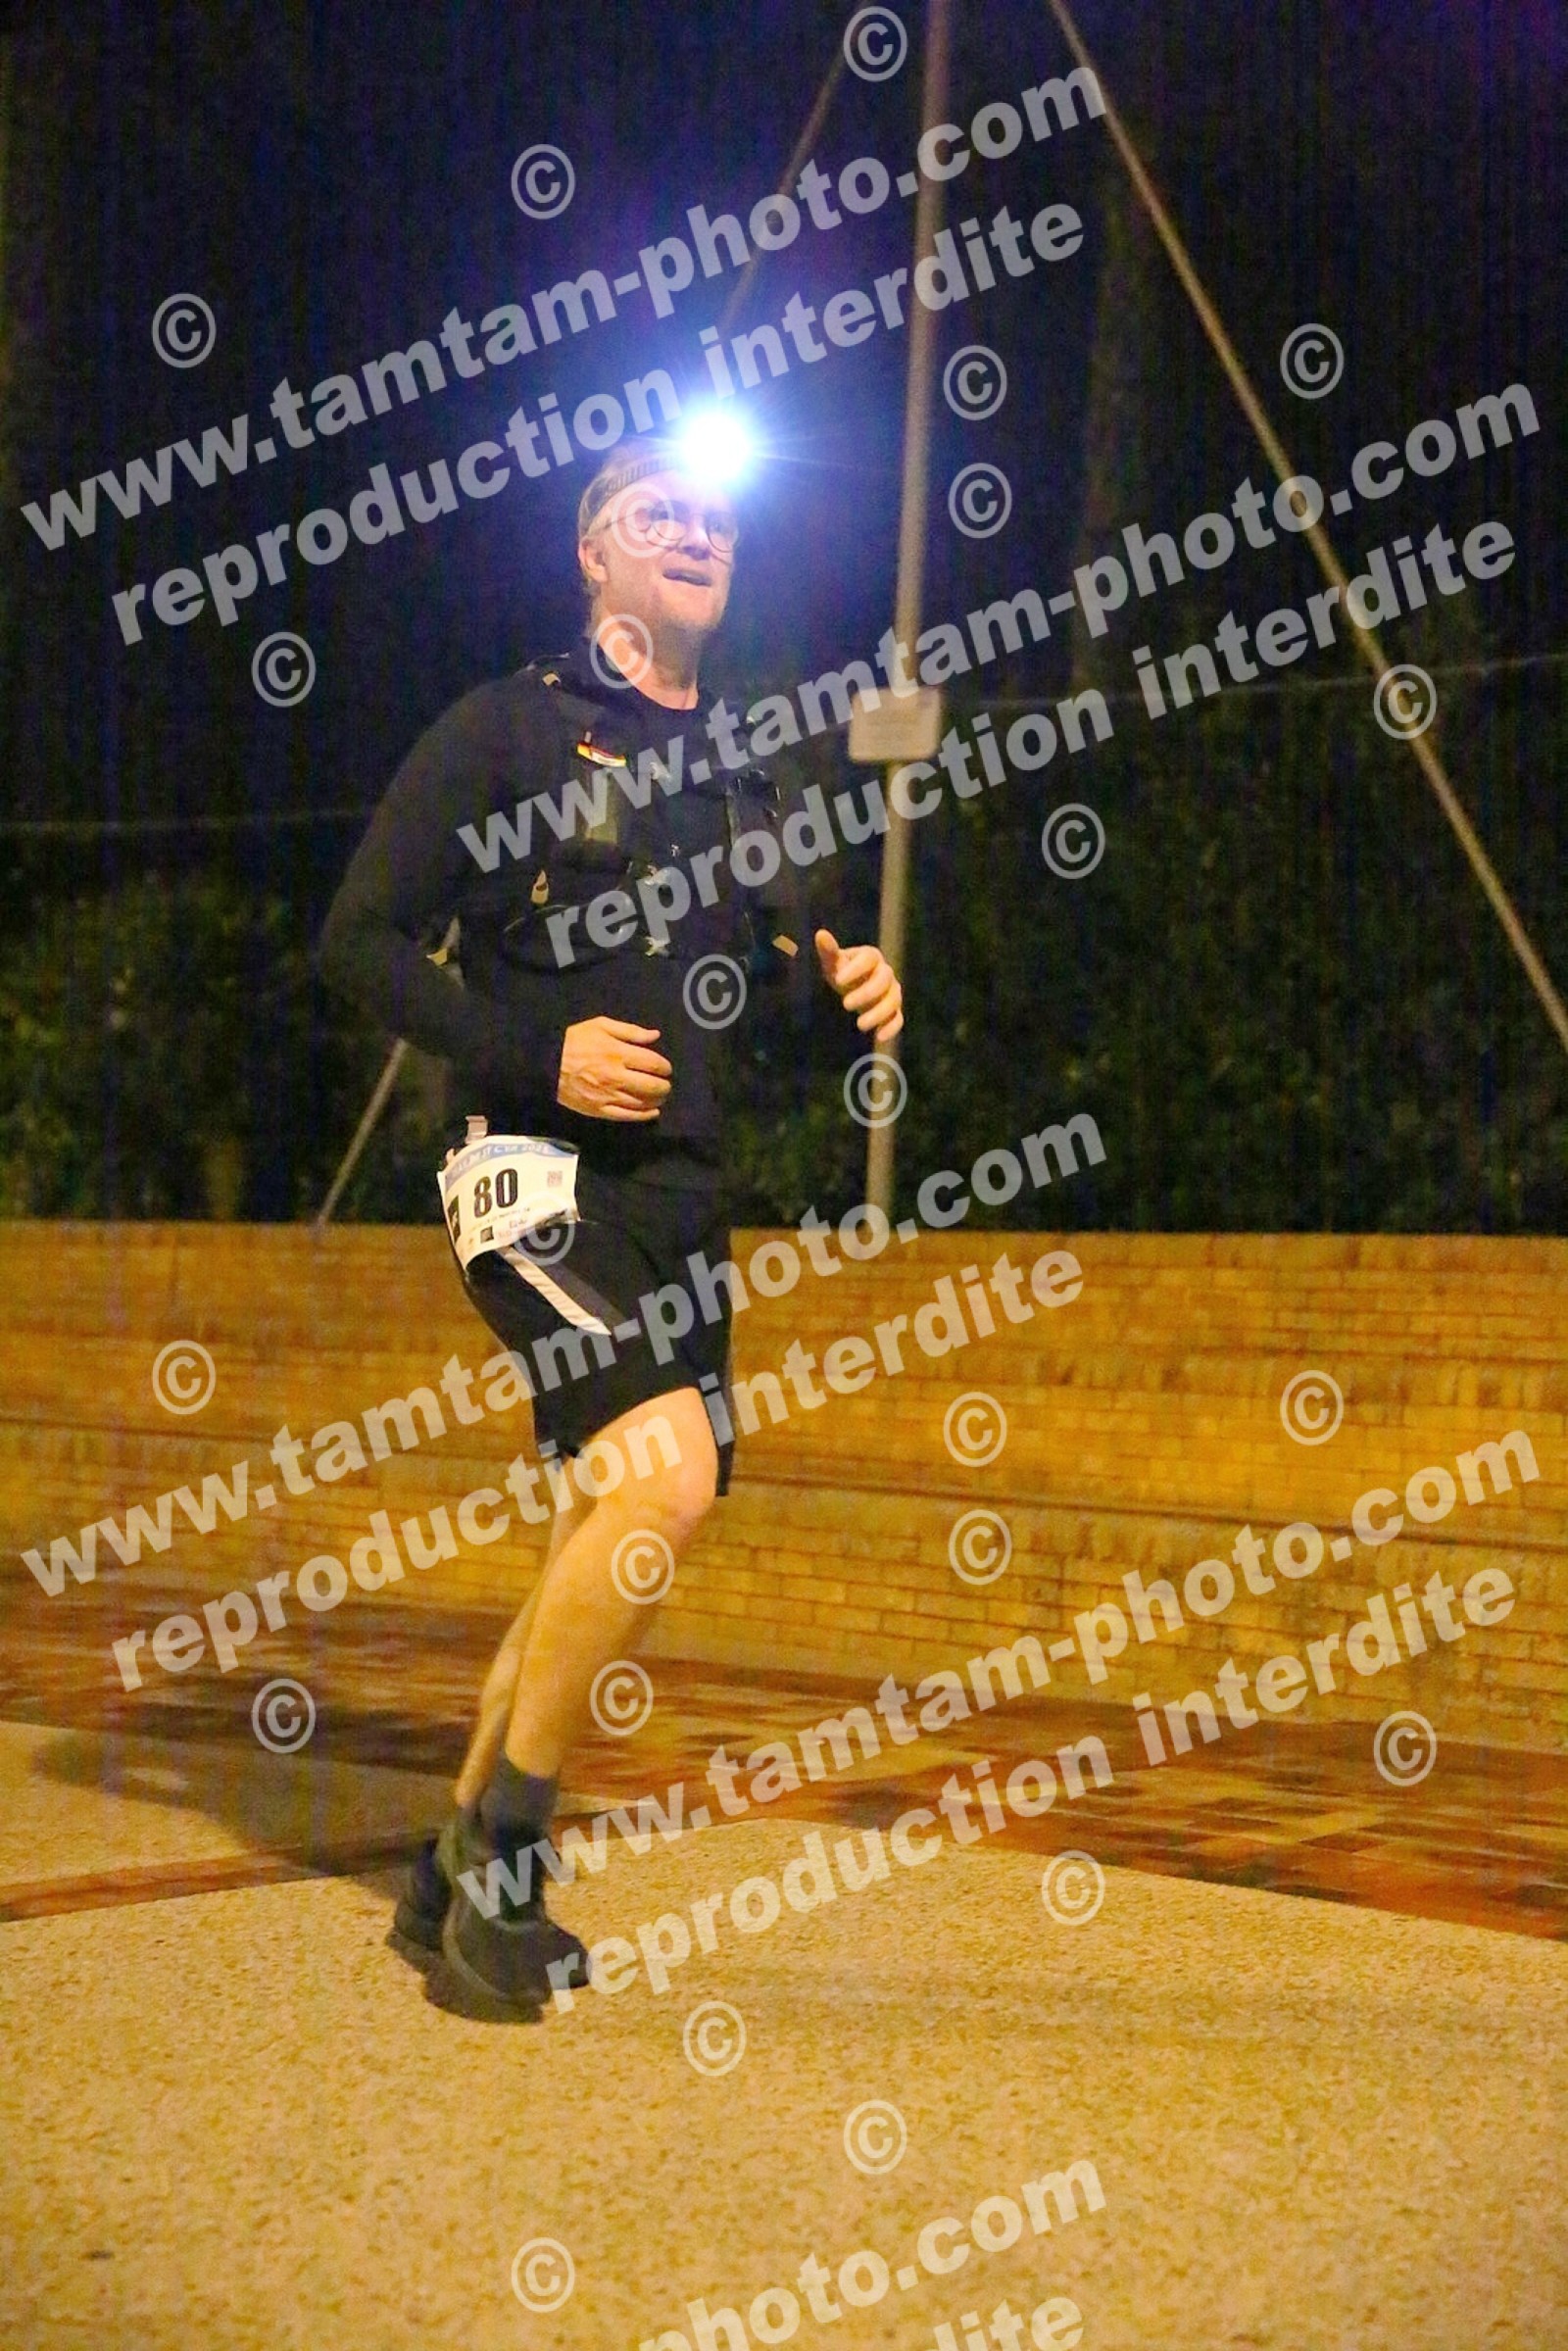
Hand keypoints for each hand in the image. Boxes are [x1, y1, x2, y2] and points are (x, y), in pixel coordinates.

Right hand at [556, 1017, 671, 1119]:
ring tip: (659, 1097)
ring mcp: (608, 1096)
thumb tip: (655, 1036)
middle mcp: (616, 1076)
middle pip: (652, 1086)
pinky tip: (652, 1112)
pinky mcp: (599, 1110)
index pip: (653, 1063)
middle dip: (664, 1086)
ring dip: (656, 1101)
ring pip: (642, 1103)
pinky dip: (643, 1115)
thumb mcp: (601, 1026)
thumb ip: (630, 1031)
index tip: (665, 1068)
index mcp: (618, 1053)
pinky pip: (627, 1116)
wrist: (546, 1063)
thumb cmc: (574, 1041)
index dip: (665, 1067)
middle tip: (665, 1084)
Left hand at [814, 929, 903, 1045]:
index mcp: (871, 956)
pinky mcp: (894, 1011)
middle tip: (845, 1004)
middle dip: (867, 993)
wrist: (852, 989)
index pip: (869, 958)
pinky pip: (898, 1018)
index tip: (838, 980)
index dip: (856, 968)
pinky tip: (879, 1037)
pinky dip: (891, 1027)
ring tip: (860, 1025)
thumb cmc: (841, 973)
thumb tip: (821, 934)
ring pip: (893, 1000)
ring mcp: (892, 992)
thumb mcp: (832, 963)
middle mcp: (886, 972)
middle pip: (884, 979)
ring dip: (878, 1013)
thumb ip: (829, 951)